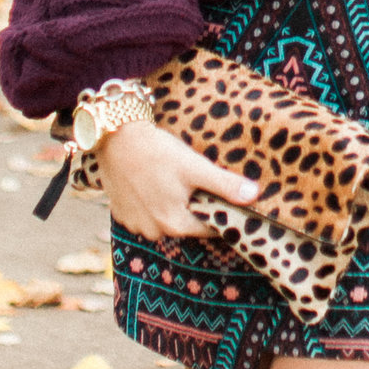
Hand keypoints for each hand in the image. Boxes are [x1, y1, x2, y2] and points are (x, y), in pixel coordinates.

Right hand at [93, 116, 259, 242]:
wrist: (115, 137)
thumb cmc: (157, 152)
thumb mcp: (195, 167)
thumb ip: (225, 184)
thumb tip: (254, 196)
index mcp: (176, 224)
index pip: (209, 228)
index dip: (218, 212)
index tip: (220, 196)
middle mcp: (154, 232)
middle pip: (186, 224)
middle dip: (193, 207)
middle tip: (193, 181)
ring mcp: (134, 224)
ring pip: (164, 219)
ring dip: (170, 205)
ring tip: (170, 179)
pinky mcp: (120, 213)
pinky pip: (144, 214)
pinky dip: (149, 202)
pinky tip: (150, 182)